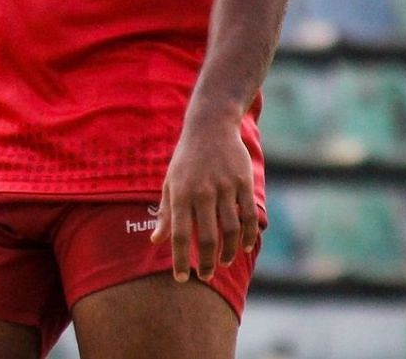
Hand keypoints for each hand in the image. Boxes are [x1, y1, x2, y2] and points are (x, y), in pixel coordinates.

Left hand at [150, 111, 258, 282]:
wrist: (210, 126)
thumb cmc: (186, 160)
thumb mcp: (170, 182)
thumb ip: (165, 213)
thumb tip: (155, 240)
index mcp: (180, 193)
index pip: (179, 233)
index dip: (179, 259)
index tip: (180, 278)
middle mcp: (203, 192)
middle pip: (207, 237)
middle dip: (206, 262)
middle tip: (205, 276)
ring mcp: (225, 187)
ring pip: (231, 230)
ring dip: (228, 252)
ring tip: (222, 263)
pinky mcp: (243, 183)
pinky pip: (249, 215)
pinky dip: (249, 235)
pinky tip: (244, 247)